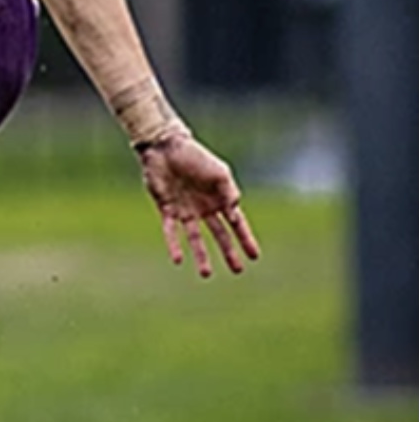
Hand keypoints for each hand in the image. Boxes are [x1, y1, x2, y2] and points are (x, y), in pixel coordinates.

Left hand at [138, 132, 260, 278]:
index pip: (236, 223)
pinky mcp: (167, 210)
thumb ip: (230, 193)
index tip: (255, 256)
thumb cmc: (195, 157)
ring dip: (201, 255)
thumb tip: (236, 215)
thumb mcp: (219, 173)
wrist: (165, 148)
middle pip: (219, 235)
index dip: (245, 239)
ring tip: (206, 274)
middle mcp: (204, 208)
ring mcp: (185, 211)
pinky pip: (171, 232)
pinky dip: (174, 245)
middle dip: (228, 252)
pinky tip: (178, 260)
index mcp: (219, 199)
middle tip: (238, 270)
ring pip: (195, 239)